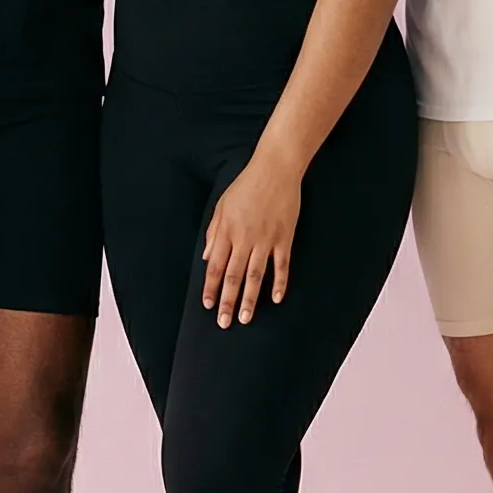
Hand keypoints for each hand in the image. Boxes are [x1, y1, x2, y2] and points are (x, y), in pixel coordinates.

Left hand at [202, 149, 302, 326]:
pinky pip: (282, 265)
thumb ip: (214, 232)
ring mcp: (266, 239)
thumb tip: (208, 257)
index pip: (215, 266)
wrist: (275, 168)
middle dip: (228, 301)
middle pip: (234, 276)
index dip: (210, 287)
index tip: (208, 305)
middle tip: (225, 323)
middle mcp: (245, 238)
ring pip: (255, 276)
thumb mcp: (222, 205)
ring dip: (250, 299)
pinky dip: (279, 283)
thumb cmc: (246, 185)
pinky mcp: (285, 238)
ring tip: (246, 318)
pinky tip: (276, 298)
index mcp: (227, 231)